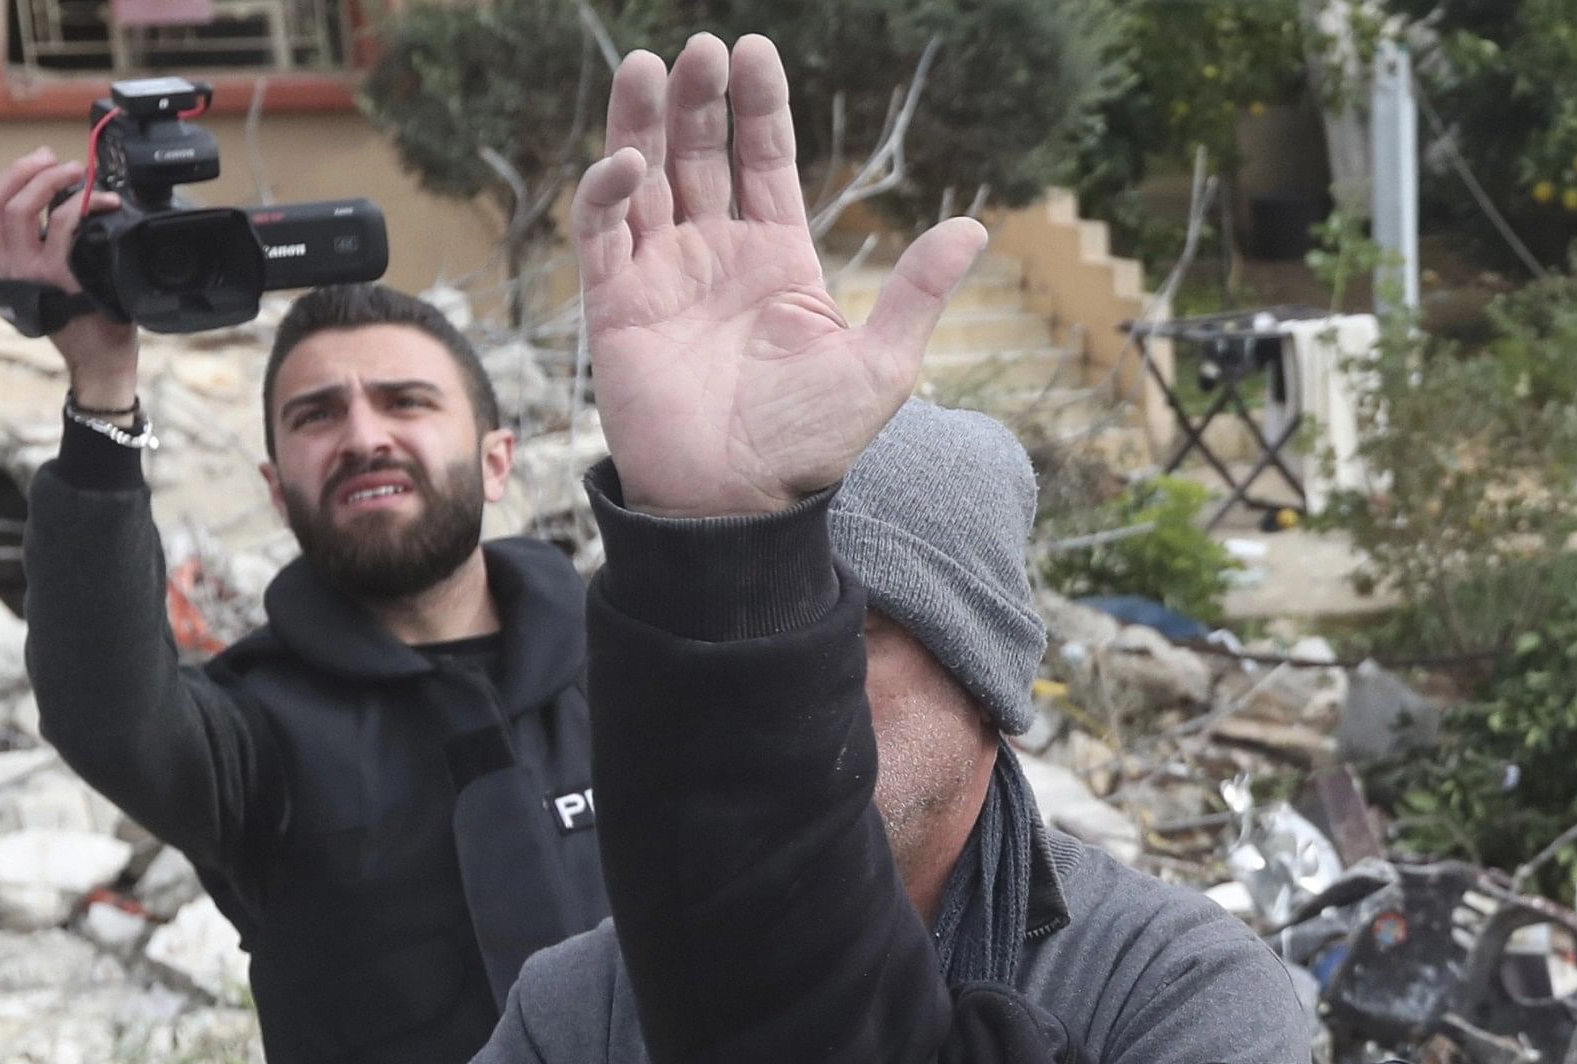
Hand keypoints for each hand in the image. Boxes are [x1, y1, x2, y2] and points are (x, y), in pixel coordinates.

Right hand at [0, 149, 139, 406]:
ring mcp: (30, 273)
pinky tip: (105, 203)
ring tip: (81, 174)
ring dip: (53, 181)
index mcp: (4, 264)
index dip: (10, 176)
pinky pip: (64, 228)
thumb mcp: (56, 281)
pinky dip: (84, 207)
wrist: (101, 363)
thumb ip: (50, 249)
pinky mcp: (58, 278)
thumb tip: (67, 203)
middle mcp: (8, 267)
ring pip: (22, 208)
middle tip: (61, 161)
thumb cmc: (88, 319)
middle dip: (28, 170)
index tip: (38, 160)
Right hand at [571, 34, 984, 516]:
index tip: (753, 50)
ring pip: (645, 178)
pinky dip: (608, 192)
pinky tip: (629, 162)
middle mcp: (716, 254)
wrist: (739, 503)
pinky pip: (602, 233)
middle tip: (700, 47)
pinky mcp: (615, 303)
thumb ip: (917, 292)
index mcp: (779, 258)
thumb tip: (974, 228)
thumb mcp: (881, 365)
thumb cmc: (810, 444)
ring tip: (648, 65)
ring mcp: (662, 273)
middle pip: (701, 154)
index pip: (765, 161)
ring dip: (642, 122)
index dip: (759, 107)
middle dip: (699, 100)